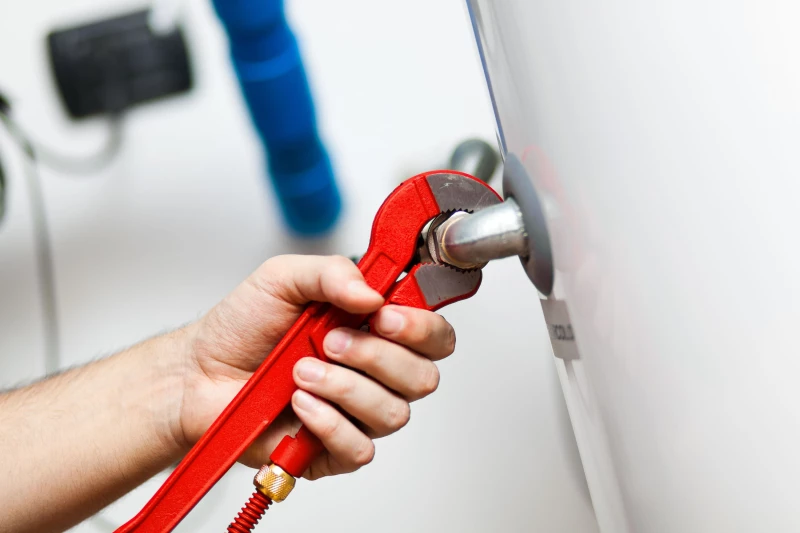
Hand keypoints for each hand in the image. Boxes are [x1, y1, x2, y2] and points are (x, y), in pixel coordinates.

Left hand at [177, 255, 455, 478]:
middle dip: (377, 356)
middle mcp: (374, 371)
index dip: (422, 328)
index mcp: (375, 327)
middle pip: (423, 377)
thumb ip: (332, 273)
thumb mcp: (283, 278)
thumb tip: (373, 294)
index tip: (385, 316)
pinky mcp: (334, 448)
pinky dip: (329, 423)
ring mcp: (357, 411)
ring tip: (302, 372)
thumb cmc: (243, 327)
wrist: (199, 372)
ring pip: (394, 413)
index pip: (433, 334)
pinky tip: (300, 405)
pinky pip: (360, 448)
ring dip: (345, 388)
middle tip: (331, 341)